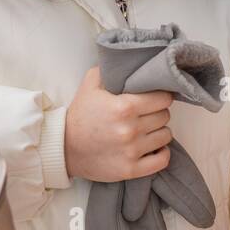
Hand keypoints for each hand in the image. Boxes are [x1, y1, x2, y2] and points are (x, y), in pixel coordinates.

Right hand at [64, 67, 172, 182]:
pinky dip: (161, 153)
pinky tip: (153, 147)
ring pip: (165, 136)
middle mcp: (130, 129)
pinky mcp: (131, 169)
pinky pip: (162, 160)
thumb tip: (129, 59)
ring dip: (159, 132)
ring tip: (147, 130)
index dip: (161, 96)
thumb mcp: (90, 84)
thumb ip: (110, 69)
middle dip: (158, 113)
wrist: (64, 148)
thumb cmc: (80, 115)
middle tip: (147, 113)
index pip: (163, 98)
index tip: (155, 98)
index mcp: (124, 107)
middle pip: (164, 116)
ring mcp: (132, 151)